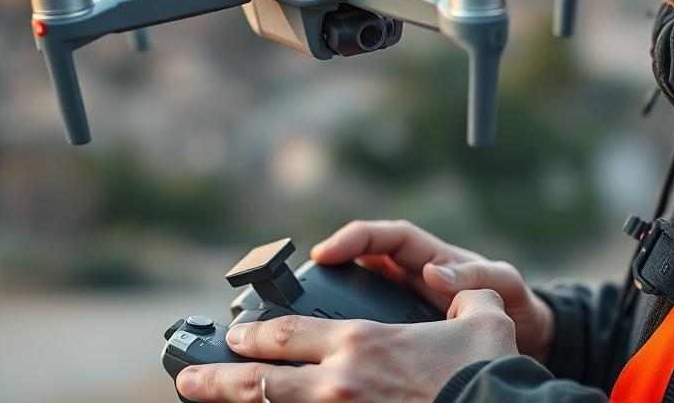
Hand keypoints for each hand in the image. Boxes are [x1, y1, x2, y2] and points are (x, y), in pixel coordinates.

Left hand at [176, 289, 516, 401]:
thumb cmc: (487, 374)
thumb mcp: (483, 318)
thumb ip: (464, 294)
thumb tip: (452, 283)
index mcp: (361, 342)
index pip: (287, 334)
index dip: (255, 333)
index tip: (238, 334)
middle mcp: (338, 383)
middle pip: (258, 381)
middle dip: (216, 377)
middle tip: (186, 377)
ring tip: (200, 399)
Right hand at [311, 220, 554, 362]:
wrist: (527, 338)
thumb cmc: (515, 304)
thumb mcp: (502, 285)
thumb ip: (474, 276)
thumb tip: (433, 272)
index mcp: (433, 254)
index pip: (387, 235)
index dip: (355, 238)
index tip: (326, 251)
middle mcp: (415, 271)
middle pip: (364, 256)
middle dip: (333, 260)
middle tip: (302, 277)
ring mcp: (407, 297)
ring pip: (361, 286)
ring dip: (335, 290)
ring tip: (305, 307)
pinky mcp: (405, 325)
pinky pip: (371, 316)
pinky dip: (351, 322)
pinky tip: (333, 338)